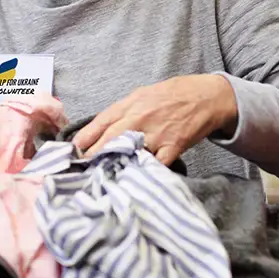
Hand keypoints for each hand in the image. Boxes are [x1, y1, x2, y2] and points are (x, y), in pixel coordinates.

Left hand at [72, 75, 237, 165]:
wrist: (205, 96)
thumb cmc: (171, 95)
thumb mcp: (142, 95)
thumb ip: (123, 111)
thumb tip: (101, 128)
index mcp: (129, 104)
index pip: (100, 122)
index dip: (84, 138)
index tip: (73, 151)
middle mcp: (139, 118)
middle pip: (109, 139)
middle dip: (93, 156)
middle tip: (81, 170)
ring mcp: (156, 133)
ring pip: (129, 153)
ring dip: (115, 166)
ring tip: (102, 178)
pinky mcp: (173, 146)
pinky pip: (155, 164)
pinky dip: (145, 173)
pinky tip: (133, 182)